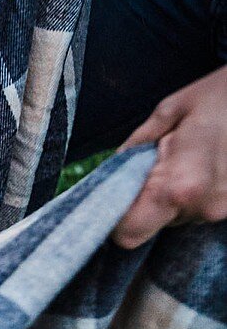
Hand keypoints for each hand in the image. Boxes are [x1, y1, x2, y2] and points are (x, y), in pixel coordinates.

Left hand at [112, 64, 226, 248]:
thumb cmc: (223, 95)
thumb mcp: (171, 110)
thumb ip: (137, 144)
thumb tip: (113, 167)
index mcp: (179, 187)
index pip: (129, 233)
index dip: (115, 220)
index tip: (115, 197)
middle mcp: (202, 207)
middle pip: (154, 221)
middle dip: (148, 195)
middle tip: (160, 160)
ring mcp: (225, 210)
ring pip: (179, 214)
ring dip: (175, 190)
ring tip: (192, 155)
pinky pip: (203, 205)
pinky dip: (198, 189)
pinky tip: (210, 162)